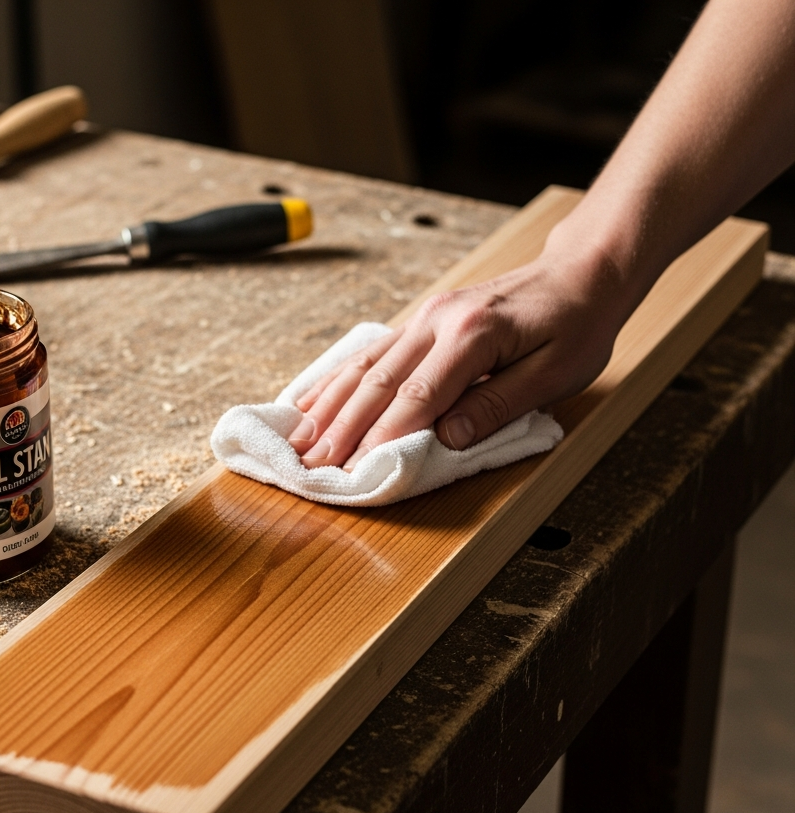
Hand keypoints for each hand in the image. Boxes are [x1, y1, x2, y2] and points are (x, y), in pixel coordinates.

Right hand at [288, 238, 635, 469]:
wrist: (582, 272)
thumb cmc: (576, 325)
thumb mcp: (556, 373)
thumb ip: (499, 404)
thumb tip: (448, 437)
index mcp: (473, 335)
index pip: (417, 396)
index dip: (382, 438)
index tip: (353, 471)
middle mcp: (438, 321)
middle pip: (379, 382)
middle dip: (342, 429)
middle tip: (313, 466)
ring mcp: (425, 317)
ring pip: (364, 366)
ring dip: (329, 406)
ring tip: (300, 441)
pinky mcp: (421, 321)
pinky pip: (370, 352)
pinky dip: (338, 380)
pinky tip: (312, 399)